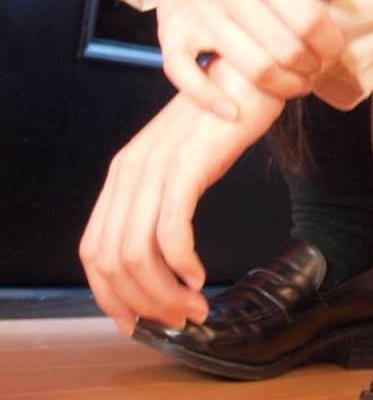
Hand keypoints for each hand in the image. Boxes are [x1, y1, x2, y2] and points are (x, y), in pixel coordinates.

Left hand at [79, 58, 283, 335]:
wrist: (251, 77)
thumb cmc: (222, 121)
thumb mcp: (181, 163)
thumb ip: (163, 201)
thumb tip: (165, 261)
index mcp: (122, 174)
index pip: (94, 251)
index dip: (110, 296)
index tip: (137, 323)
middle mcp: (129, 171)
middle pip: (112, 260)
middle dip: (142, 303)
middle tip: (176, 320)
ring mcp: (155, 167)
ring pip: (139, 253)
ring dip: (165, 292)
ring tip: (193, 306)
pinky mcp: (186, 165)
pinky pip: (172, 231)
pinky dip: (183, 264)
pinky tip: (200, 276)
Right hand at [155, 0, 348, 117]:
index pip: (306, 16)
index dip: (329, 41)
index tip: (336, 48)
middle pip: (283, 47)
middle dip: (311, 65)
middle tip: (318, 66)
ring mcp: (196, 13)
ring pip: (250, 68)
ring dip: (283, 86)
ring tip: (298, 82)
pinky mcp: (171, 34)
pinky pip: (186, 76)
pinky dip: (211, 101)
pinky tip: (236, 111)